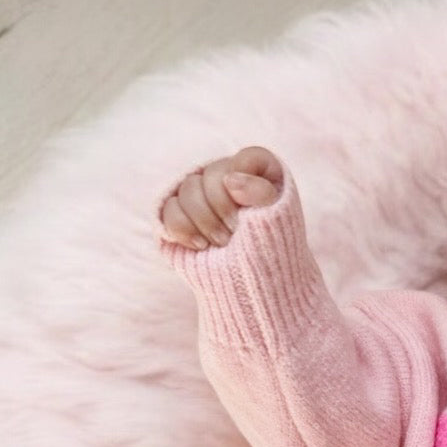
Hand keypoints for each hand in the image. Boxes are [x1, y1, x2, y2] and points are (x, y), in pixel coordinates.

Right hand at [159, 145, 283, 249]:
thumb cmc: (271, 252)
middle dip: (221, 207)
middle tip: (234, 233)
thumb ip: (261, 194)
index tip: (245, 210)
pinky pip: (169, 209)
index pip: (249, 159)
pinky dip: (183, 228)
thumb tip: (231, 181)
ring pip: (188, 189)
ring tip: (221, 244)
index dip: (245, 184)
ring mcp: (202, 196)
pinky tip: (200, 245)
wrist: (255, 286)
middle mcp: (228, 178)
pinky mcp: (181, 215)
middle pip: (212, 174)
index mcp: (259, 176)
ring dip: (204, 220)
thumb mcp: (276, 222)